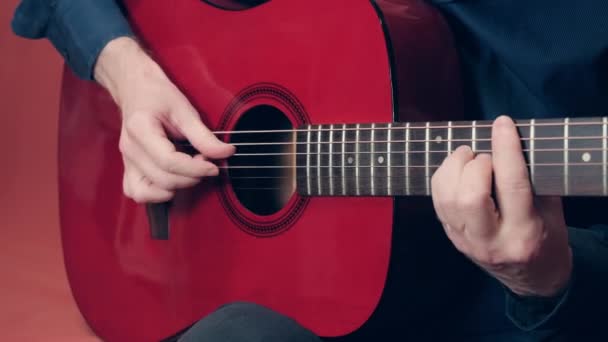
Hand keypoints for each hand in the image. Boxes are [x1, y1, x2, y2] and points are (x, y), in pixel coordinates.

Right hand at [94, 37, 234, 202]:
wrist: (135, 87)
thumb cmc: (157, 95)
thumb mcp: (184, 109)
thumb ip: (203, 135)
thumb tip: (226, 153)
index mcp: (140, 129)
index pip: (169, 162)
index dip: (196, 168)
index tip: (214, 166)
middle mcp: (130, 148)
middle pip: (162, 178)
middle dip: (191, 176)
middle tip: (206, 163)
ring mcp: (126, 160)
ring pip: (148, 191)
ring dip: (175, 187)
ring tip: (190, 171)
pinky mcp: (128, 167)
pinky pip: (136, 192)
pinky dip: (155, 194)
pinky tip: (172, 183)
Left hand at [431, 115, 571, 296]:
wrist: (532, 278)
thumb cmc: (546, 239)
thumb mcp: (552, 210)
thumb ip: (533, 179)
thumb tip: (510, 142)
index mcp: (524, 233)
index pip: (512, 185)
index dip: (505, 149)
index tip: (503, 124)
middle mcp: (490, 241)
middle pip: (470, 196)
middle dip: (474, 165)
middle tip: (484, 155)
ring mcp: (466, 242)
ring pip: (446, 199)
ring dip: (453, 168)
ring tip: (467, 157)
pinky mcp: (451, 238)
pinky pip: (437, 203)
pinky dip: (443, 179)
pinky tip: (456, 170)